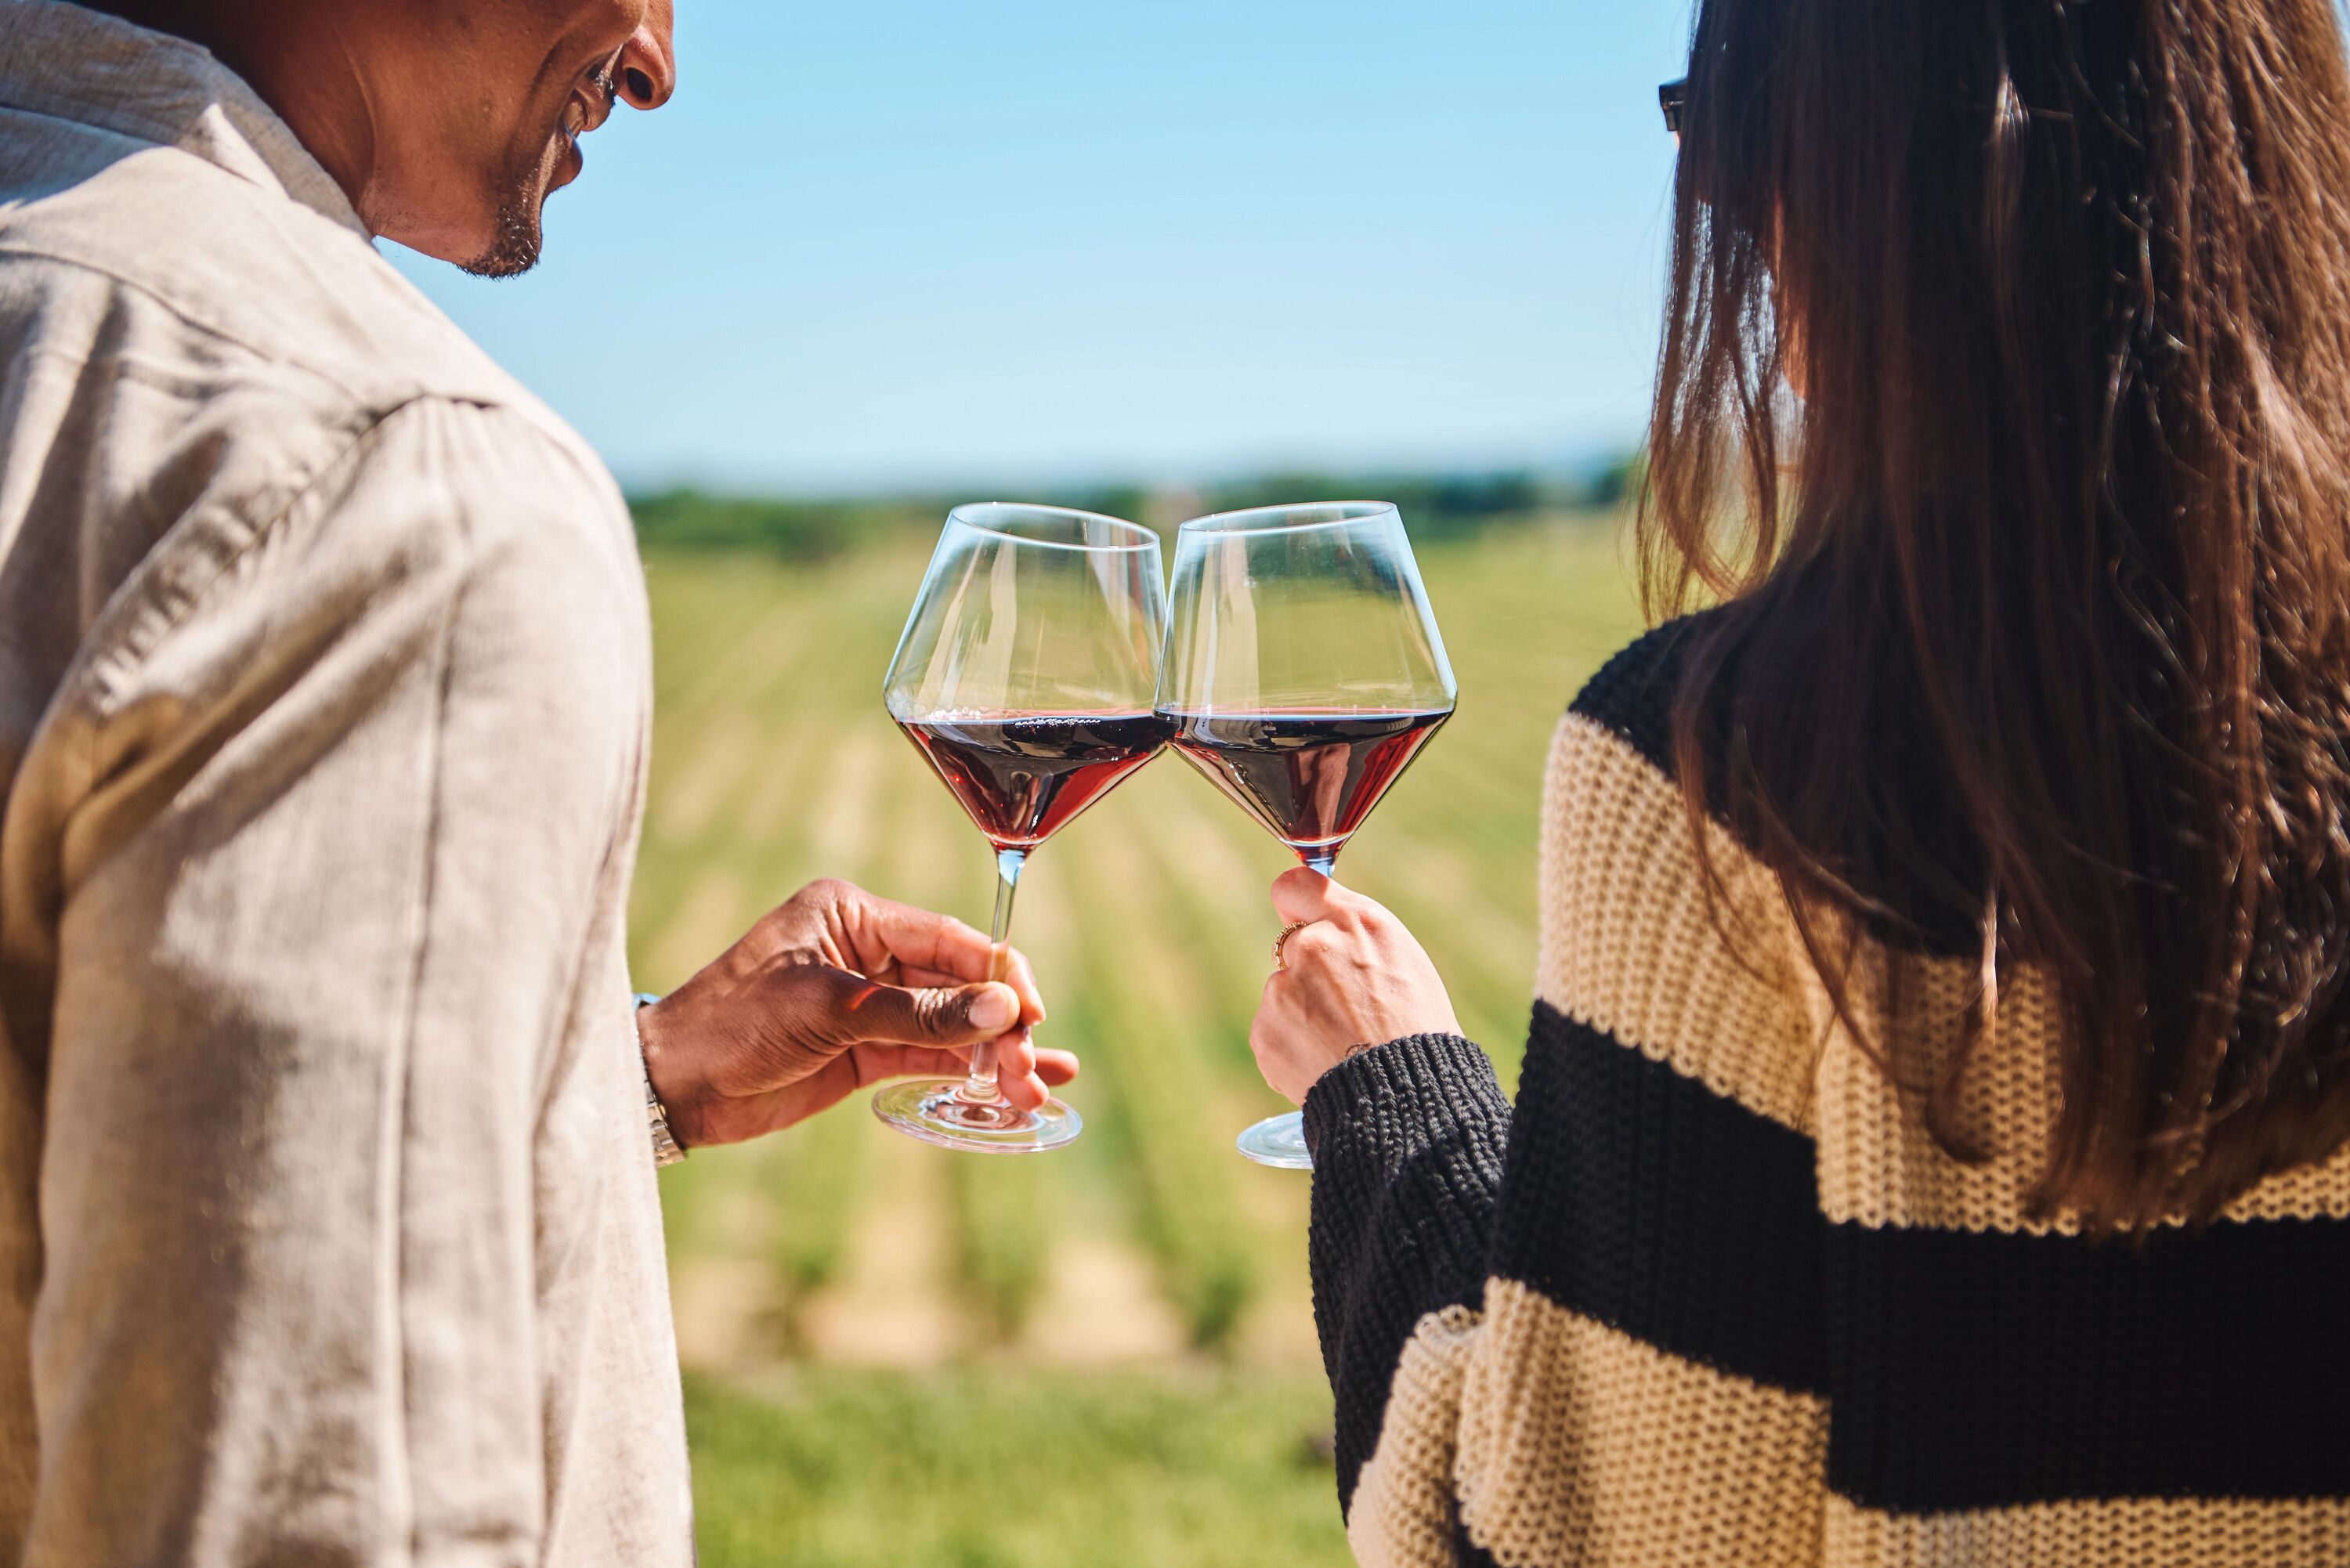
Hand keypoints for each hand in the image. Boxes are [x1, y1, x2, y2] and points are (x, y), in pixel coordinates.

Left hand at [636, 878, 1073, 1147]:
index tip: (1032, 1015)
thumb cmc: (733, 1025)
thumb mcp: (829, 1011)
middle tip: (1029, 1072)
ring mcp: (870, 1002)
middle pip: (959, 983)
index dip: (998, 975)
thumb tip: (1002, 1011)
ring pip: (952, 1024)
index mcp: (853, 914)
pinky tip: (1012, 1089)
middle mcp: (868, 951)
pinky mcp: (865, 1049)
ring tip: (1036, 1092)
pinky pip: (931, 1055)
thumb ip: (918, 1014)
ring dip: (994, 1056)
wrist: (671, 1086)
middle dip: (1001, 1026)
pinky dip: (969, 1072)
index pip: (949, 937)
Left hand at [1249, 868, 1460, 1104]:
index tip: (1305, 921)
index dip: (1299, 907)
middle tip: (1350, 1008)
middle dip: (1312, 972)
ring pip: (1284, 994)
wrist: (1407, 1099)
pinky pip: (1274, 1032)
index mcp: (1355, 921)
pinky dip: (1293, 1047)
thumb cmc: (1418, 1029)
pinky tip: (1326, 1062)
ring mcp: (1282, 991)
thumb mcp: (1403, 958)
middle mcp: (1313, 946)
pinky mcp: (1264, 1033)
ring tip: (1345, 1043)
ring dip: (1304, 1013)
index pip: (1294, 887)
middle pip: (1293, 948)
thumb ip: (1352, 928)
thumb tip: (1316, 920)